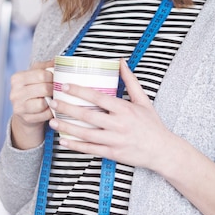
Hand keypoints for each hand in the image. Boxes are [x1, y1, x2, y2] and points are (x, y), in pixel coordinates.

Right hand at [10, 60, 53, 149]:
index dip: (53, 77)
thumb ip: (47, 66)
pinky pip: (45, 114)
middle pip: (44, 88)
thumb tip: (59, 61)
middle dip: (54, 89)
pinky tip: (51, 108)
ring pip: (43, 103)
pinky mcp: (26, 118)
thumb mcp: (36, 75)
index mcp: (17, 78)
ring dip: (53, 101)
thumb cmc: (33, 90)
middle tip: (59, 90)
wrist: (25, 112)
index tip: (57, 79)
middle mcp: (15, 92)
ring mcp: (19, 107)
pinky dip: (51, 111)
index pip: (41, 74)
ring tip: (55, 99)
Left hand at [48, 58, 172, 169]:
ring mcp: (114, 140)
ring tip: (52, 120)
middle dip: (67, 108)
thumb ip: (130, 81)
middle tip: (52, 102)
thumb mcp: (143, 100)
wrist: (162, 150)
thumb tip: (121, 61)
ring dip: (67, 127)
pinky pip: (90, 149)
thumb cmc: (152, 124)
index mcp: (125, 109)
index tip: (65, 86)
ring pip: (85, 134)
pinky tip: (63, 141)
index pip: (98, 98)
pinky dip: (75, 146)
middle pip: (87, 115)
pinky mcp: (112, 153)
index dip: (80, 91)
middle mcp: (118, 124)